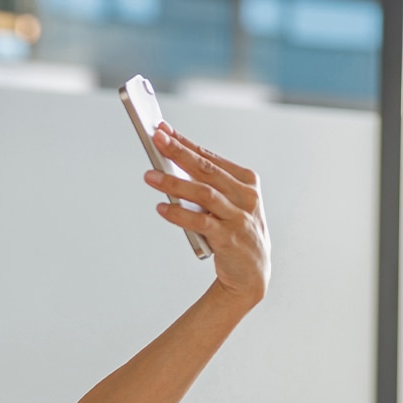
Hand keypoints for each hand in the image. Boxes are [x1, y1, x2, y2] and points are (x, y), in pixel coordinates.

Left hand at [146, 123, 270, 307]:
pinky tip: (161, 208)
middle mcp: (246, 196)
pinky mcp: (229, 238)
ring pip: (203, 193)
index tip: (163, 130)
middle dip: (179, 152)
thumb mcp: (226, 204)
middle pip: (206, 169)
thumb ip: (204, 186)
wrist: (252, 273)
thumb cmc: (234, 231)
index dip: (185, 142)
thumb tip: (169, 166)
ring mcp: (239, 217)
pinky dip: (179, 214)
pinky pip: (200, 222)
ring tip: (150, 176)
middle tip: (156, 139)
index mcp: (246, 181)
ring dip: (174, 182)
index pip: (209, 157)